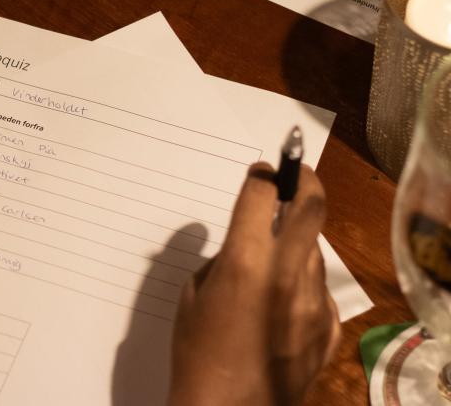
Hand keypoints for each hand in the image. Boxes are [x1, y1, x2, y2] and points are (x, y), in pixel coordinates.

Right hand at [168, 164, 340, 405]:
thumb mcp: (192, 295)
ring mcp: (315, 302)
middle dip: (305, 181)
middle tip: (296, 175)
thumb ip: (222, 259)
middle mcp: (287, 274)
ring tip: (272, 265)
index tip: (263, 171)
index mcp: (245, 261)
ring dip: (297, 245)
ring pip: (314, 252)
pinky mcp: (329, 328)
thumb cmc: (196, 352)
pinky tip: (280, 305)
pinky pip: (319, 291)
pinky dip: (302, 286)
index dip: (264, 175)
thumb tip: (243, 245)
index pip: (264, 194)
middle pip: (312, 207)